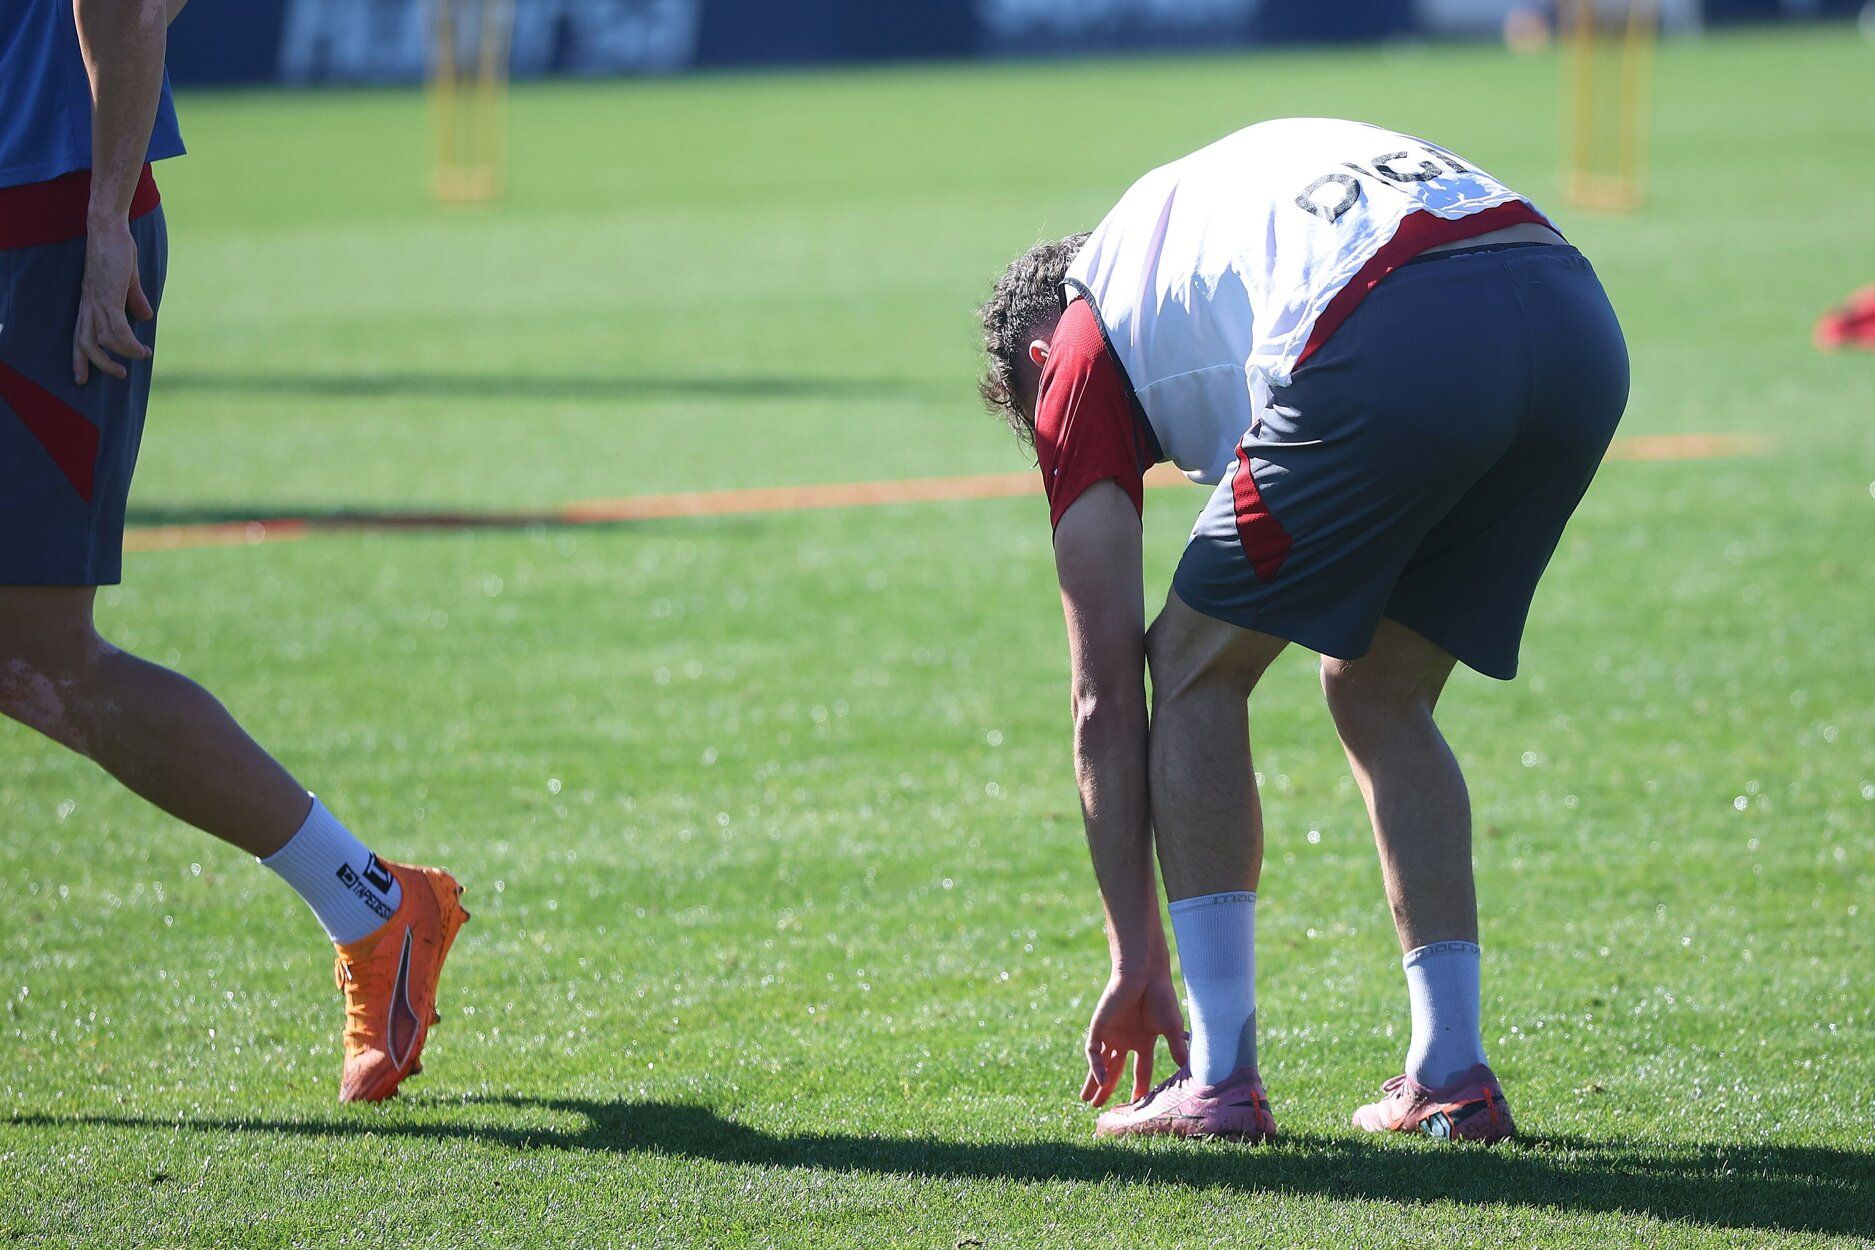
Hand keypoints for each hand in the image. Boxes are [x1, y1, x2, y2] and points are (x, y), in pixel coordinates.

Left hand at [72, 218, 153, 384]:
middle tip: (119, 375)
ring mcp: (97, 302)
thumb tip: (146, 317)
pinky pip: (118, 330)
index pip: (79, 335)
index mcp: (90, 302)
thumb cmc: (116, 249)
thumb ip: (135, 299)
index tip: (81, 379)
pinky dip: (130, 344)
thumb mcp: (127, 279)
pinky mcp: (109, 298)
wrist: (109, 229)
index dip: (78, 358)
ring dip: (122, 354)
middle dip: (97, 364)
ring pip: (103, 340)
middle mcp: (89, 305)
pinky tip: (143, 349)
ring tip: (142, 356)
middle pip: (85, 344)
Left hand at [1080, 964, 1188, 1107]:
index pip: (1139, 1069)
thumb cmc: (1160, 996)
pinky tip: (1101, 1081)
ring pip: (1100, 1063)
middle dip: (1108, 1088)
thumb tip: (1187, 1070)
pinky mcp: (1099, 1026)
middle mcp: (1125, 1039)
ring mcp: (1111, 1033)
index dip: (1139, 1086)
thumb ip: (1176, 1049)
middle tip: (1100, 1108)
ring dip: (1095, 1082)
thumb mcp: (1171, 1028)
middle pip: (1114, 1069)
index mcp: (1143, 1040)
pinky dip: (1096, 1066)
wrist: (1144, 974)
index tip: (1136, 1103)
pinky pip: (1094, 1051)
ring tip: (1089, 1101)